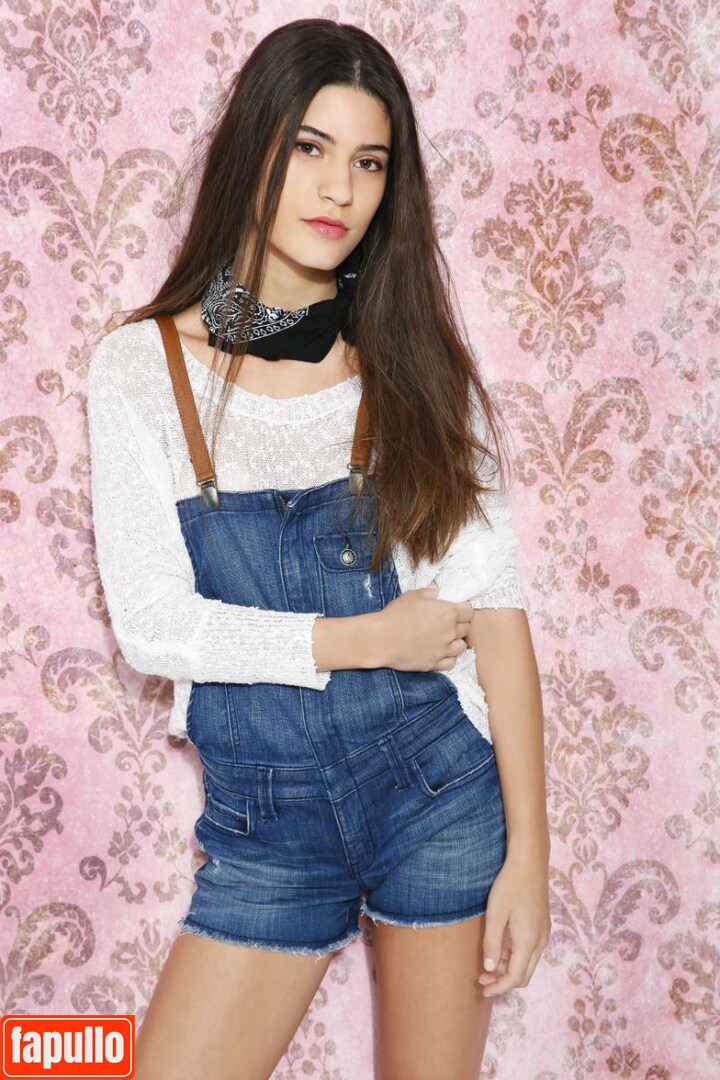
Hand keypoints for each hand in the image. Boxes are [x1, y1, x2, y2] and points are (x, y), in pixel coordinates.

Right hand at [373, 584, 473, 671]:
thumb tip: (436, 591)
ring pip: (461, 647)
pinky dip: (448, 658)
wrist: (381, 639)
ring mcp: (443, 650)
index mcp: (448, 613)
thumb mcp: (411, 596)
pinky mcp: (434, 664)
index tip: (457, 610)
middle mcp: (450, 632)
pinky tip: (440, 652)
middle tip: (449, 623)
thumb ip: (428, 593)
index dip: (464, 610)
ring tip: (446, 639)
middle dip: (460, 625)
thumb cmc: (395, 614)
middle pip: (466, 629)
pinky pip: (451, 663)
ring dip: (456, 642)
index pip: (469, 611)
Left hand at [477, 846, 551, 996]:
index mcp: (529, 942)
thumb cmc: (510, 885)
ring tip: (489, 964)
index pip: (515, 977)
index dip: (499, 987)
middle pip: (524, 975)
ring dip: (510, 968)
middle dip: (504, 981)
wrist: (530, 862)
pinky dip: (516, 956)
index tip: (483, 989)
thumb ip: (492, 944)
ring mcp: (544, 932)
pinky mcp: (543, 924)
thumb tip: (491, 969)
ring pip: (528, 963)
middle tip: (482, 978)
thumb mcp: (495, 915)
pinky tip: (502, 948)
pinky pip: (531, 950)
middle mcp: (541, 941)